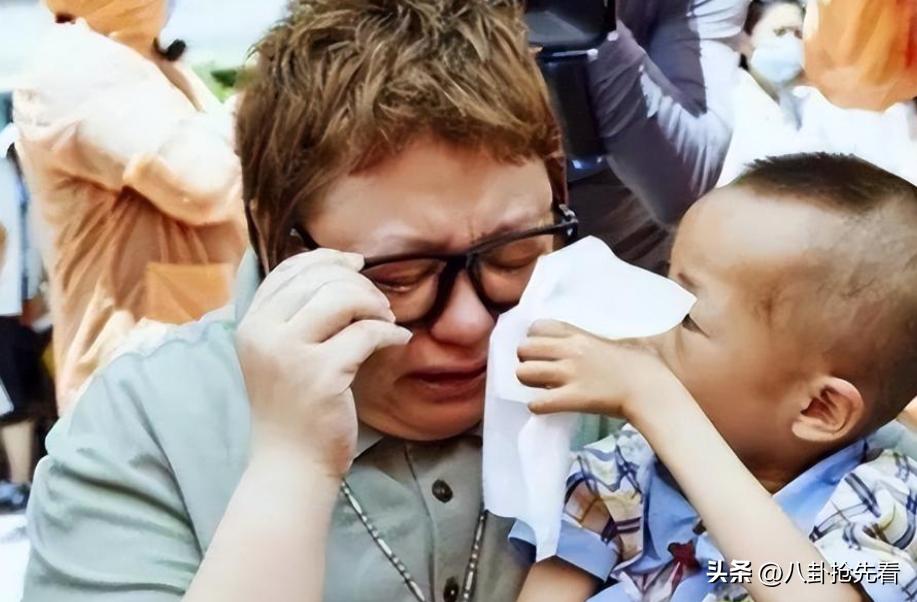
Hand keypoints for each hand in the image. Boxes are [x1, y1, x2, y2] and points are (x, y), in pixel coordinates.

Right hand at [236, 249, 411, 477]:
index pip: (290, 269)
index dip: (328, 258)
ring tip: (386, 320)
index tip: (357, 265)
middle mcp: (264, 334)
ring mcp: (290, 355)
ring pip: (342, 297)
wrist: (290, 466)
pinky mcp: (322, 376)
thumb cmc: (292, 409)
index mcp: (251, 324)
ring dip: (374, 303)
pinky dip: (390, 332)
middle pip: (320, 278)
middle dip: (359, 283)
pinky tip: (399, 339)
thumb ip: (294, 315)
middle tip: (379, 305)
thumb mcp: (278, 354)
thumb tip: (339, 266)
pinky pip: (367, 333)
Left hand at [515, 319, 679, 419]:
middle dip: (525, 360)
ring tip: (538, 388)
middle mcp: (570, 351)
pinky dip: (537, 406)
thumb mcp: (619, 342)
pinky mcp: (572, 398)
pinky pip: (538, 402)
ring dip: (527, 383)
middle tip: (536, 371)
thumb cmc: (644, 365)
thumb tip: (602, 344)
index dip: (533, 338)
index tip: (541, 349)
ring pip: (524, 373)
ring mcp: (570, 374)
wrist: (652, 389)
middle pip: (524, 348)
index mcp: (580, 335)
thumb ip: (600, 341)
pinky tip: (545, 406)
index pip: (537, 327)